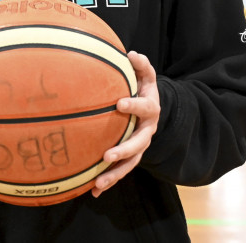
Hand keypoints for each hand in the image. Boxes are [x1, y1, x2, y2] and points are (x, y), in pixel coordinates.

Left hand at [92, 50, 159, 197]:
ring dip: (115, 173)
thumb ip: (141, 65)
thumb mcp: (146, 76)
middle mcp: (147, 130)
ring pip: (130, 163)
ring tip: (98, 182)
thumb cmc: (143, 89)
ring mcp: (141, 146)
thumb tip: (131, 53)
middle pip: (138, 143)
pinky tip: (92, 191)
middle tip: (107, 154)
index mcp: (150, 109)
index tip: (119, 103)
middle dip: (124, 150)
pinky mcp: (132, 158)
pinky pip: (121, 172)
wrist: (153, 109)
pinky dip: (108, 181)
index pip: (144, 107)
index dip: (134, 105)